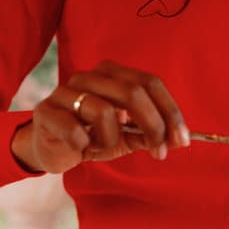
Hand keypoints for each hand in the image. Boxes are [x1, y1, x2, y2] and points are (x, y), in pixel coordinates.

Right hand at [11, 60, 190, 173]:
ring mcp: (66, 92)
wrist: (51, 149)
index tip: (182, 141)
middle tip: (160, 153)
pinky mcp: (47, 112)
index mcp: (112, 75)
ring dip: (111, 140)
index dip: (170, 113)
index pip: (150, 83)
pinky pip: (76, 131)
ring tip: (101, 146)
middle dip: (154, 126)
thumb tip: (178, 140)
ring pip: (104, 112)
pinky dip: (85, 145)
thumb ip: (149, 135)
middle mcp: (90, 76)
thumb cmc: (91, 138)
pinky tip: (80, 147)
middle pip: (133, 92)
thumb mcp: (126, 137)